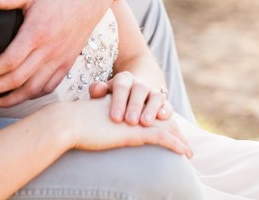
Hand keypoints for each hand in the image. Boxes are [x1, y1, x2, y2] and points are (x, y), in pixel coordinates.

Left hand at [0, 0, 117, 105]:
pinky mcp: (67, 64)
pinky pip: (49, 87)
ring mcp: (60, 59)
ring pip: (33, 89)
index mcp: (37, 33)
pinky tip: (18, 96)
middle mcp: (49, 50)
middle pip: (17, 79)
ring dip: (10, 100)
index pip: (9, 61)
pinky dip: (32, 96)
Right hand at [62, 97, 190, 156]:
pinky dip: (177, 145)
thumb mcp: (93, 121)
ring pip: (167, 127)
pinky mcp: (136, 131)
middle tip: (186, 144)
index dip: (162, 121)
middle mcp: (134, 108)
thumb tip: (100, 131)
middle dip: (176, 131)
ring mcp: (136, 118)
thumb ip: (102, 124)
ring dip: (181, 140)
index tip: (172, 132)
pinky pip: (163, 137)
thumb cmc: (75, 124)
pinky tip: (185, 153)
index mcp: (126, 105)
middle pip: (162, 117)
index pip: (150, 111)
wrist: (69, 122)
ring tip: (189, 152)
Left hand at [88, 72, 173, 125]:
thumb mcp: (103, 94)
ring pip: (156, 96)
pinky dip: (166, 110)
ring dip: (151, 109)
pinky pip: (167, 104)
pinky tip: (162, 117)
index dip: (119, 101)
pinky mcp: (163, 104)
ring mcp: (153, 93)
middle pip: (140, 89)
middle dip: (135, 105)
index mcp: (124, 79)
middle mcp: (140, 84)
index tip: (115, 118)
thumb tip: (97, 90)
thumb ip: (98, 91)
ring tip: (145, 123)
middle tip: (130, 121)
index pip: (121, 86)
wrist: (132, 94)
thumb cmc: (112, 99)